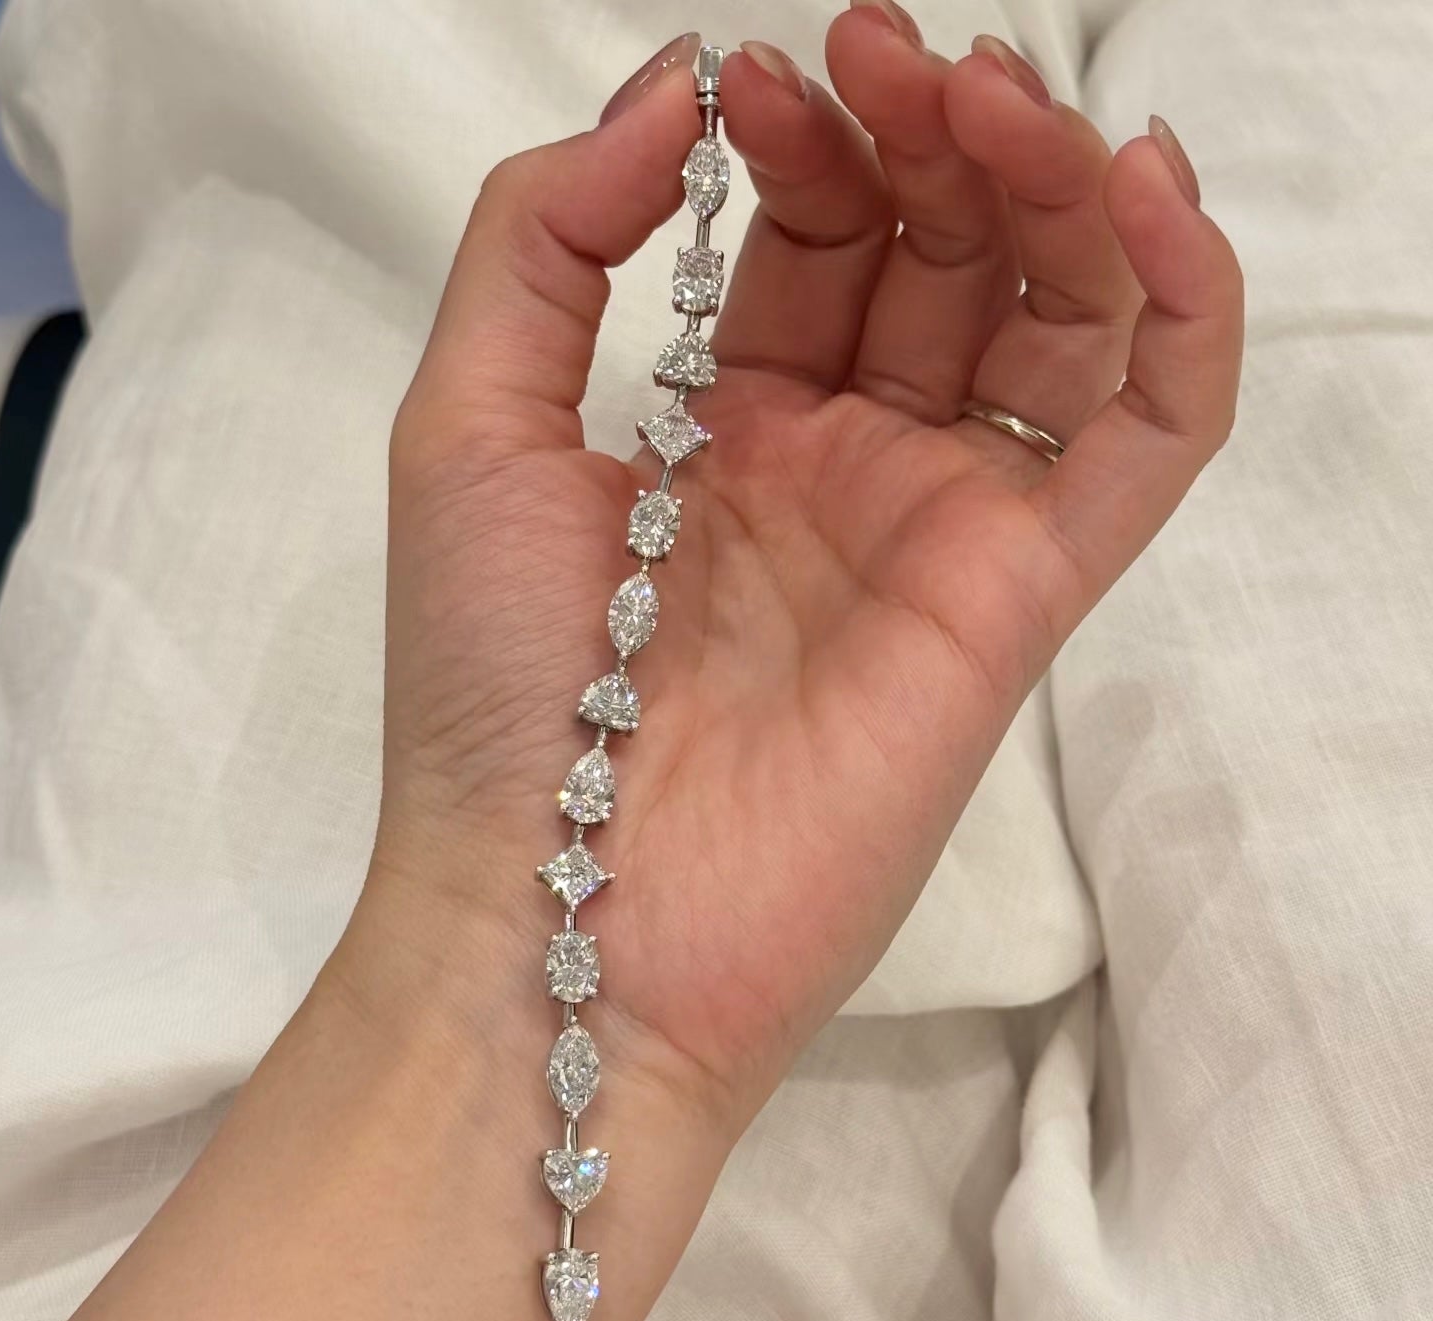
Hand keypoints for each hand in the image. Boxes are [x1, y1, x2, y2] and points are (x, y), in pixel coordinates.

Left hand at [355, 12, 1242, 1134]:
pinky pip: (1145, 440)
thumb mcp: (465, 429)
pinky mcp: (1019, 601)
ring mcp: (941, 530)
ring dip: (1049, 187)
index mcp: (725, 427)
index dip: (809, 141)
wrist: (563, 911)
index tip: (765, 78)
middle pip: (945, 258)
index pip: (814, 239)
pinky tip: (1147, 193)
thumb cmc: (495, 687)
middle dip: (933, 136)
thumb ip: (544, 242)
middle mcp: (846, 467)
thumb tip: (668, 90)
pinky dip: (1178, 312)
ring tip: (996, 102)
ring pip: (1056, 319)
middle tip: (898, 57)